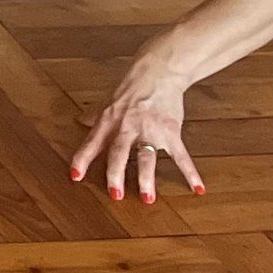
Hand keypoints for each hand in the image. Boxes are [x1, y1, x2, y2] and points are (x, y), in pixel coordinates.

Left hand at [71, 62, 201, 201]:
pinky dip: (190, 172)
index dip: (82, 159)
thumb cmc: (130, 88)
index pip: (92, 142)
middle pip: (119, 152)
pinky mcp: (170, 132)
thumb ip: (94, 114)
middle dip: (116, 174)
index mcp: (109, 120)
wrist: (157, 73)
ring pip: (146, 156)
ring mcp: (150, 130)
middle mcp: (127, 127)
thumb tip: (79, 121)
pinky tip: (197, 188)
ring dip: (146, 178)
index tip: (75, 176)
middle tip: (115, 195)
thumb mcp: (108, 100)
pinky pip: (180, 155)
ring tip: (147, 199)